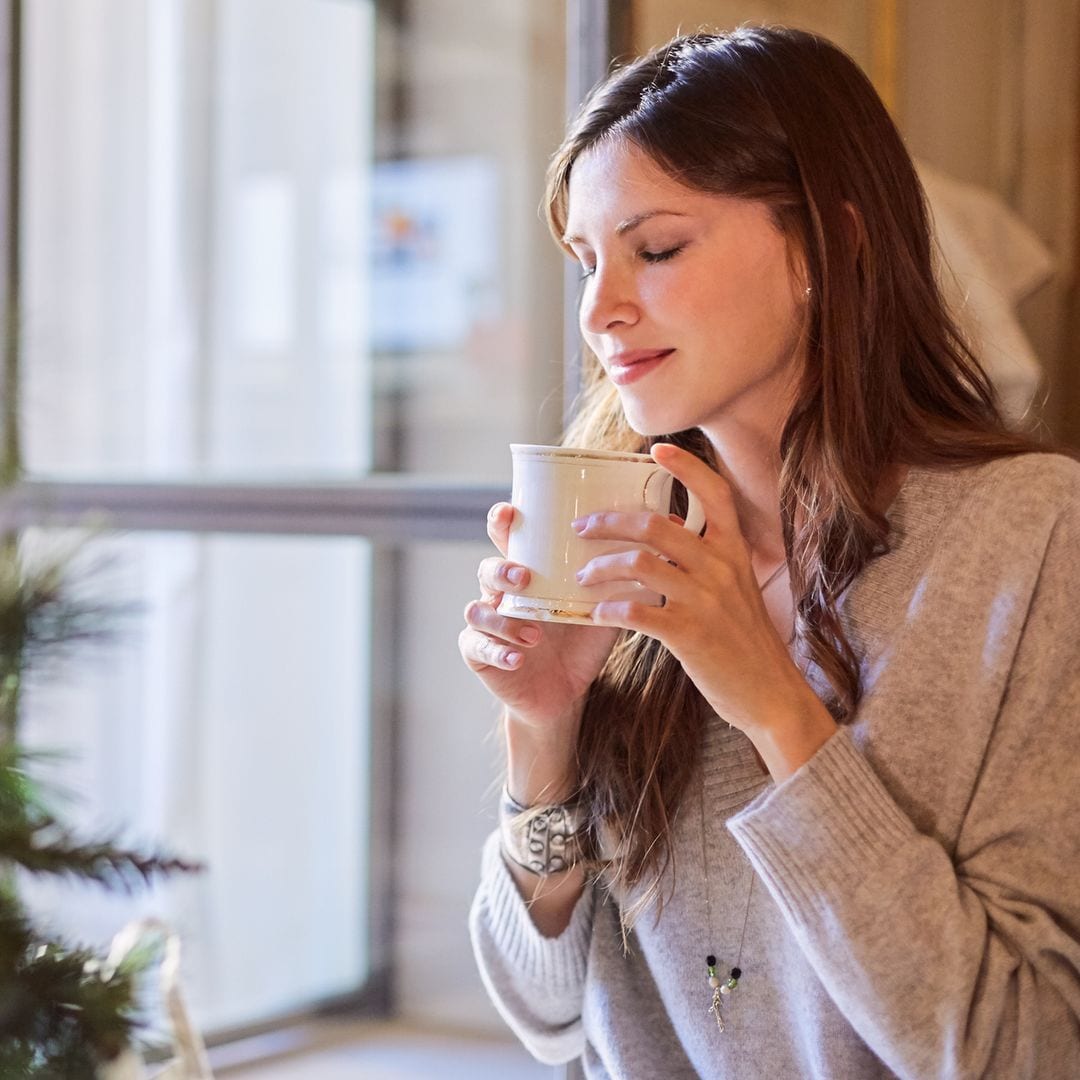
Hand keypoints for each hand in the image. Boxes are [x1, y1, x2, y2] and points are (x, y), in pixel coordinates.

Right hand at [458, 503, 619, 737]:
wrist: (563, 694)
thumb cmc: (581, 641)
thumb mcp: (604, 605)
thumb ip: (626, 571)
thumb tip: (668, 524)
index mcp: (528, 573)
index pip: (508, 539)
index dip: (502, 523)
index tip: (512, 512)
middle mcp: (503, 594)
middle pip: (487, 569)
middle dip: (501, 569)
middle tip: (524, 576)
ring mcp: (489, 624)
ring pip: (478, 610)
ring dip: (503, 618)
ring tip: (533, 630)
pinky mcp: (480, 656)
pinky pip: (479, 648)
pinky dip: (499, 653)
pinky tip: (518, 659)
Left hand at [572, 443, 835, 778]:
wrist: (772, 694)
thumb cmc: (748, 642)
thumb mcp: (738, 589)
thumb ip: (707, 559)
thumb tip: (665, 527)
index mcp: (736, 552)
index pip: (716, 494)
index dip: (687, 468)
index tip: (657, 450)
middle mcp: (722, 568)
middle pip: (656, 525)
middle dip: (610, 521)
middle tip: (581, 528)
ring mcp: (706, 601)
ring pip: (640, 563)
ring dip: (601, 566)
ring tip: (582, 576)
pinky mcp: (690, 635)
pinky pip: (638, 611)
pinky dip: (611, 609)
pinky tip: (597, 613)